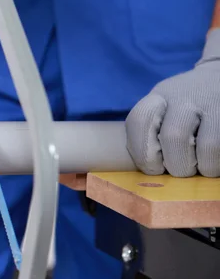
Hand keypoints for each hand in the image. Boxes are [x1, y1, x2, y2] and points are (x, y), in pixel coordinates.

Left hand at [126, 29, 219, 177]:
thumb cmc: (184, 105)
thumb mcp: (160, 108)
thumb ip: (136, 138)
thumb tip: (73, 180)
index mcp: (157, 98)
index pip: (139, 120)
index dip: (142, 151)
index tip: (151, 166)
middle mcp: (183, 98)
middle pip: (173, 139)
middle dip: (175, 165)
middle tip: (178, 169)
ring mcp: (212, 105)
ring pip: (205, 149)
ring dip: (200, 168)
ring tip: (200, 167)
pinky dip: (217, 166)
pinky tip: (214, 162)